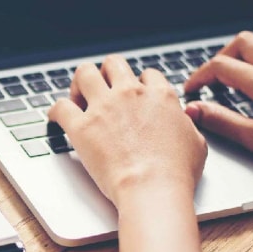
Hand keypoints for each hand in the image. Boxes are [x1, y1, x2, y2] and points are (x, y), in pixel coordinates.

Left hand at [48, 54, 206, 208]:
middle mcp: (130, 94)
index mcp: (159, 96)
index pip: (147, 75)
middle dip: (107, 74)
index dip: (139, 84)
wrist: (152, 187)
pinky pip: (60, 106)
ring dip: (79, 83)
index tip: (133, 96)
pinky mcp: (81, 126)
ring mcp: (104, 107)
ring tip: (78, 96)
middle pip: (113, 64)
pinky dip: (55, 111)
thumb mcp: (197, 143)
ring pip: (84, 73)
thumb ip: (187, 126)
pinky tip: (56, 117)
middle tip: (102, 90)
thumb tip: (183, 122)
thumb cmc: (175, 172)